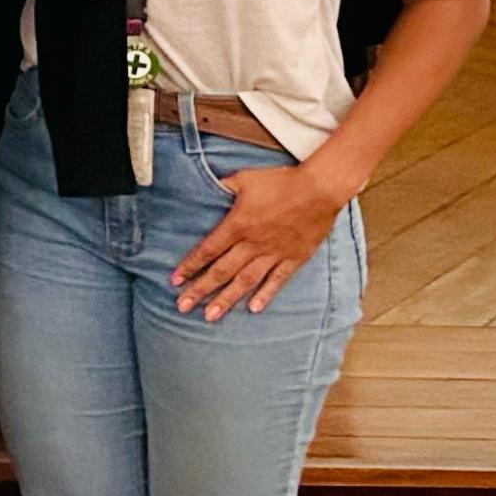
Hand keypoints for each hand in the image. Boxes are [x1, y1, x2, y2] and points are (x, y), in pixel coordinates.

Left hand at [172, 157, 346, 319]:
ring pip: (246, 281)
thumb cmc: (281, 182)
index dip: (190, 265)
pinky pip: (277, 280)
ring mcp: (274, 253)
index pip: (208, 250)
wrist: (319, 189)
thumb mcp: (245, 179)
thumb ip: (224, 187)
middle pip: (222, 271)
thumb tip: (208, 186)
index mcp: (238, 224)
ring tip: (210, 316)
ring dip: (227, 299)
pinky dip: (265, 295)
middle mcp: (253, 243)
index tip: (175, 280)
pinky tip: (253, 309)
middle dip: (200, 290)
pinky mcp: (294, 258)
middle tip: (182, 307)